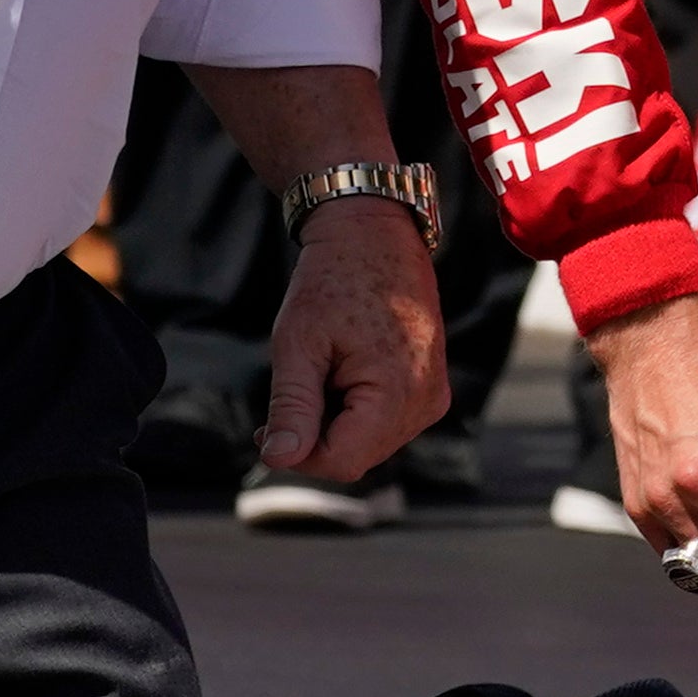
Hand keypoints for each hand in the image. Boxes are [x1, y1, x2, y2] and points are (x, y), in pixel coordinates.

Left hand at [255, 199, 446, 487]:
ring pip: (368, 444)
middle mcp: (427, 401)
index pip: (341, 461)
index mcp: (399, 390)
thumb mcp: (297, 343)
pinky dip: (355, 411)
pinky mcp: (430, 389)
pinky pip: (385, 424)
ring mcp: (433, 396)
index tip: (264, 426)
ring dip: (334, 423)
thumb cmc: (332, 280)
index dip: (297, 454)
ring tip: (321, 372)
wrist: (374, 234)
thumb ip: (292, 407)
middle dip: (314, 437)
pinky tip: (341, 374)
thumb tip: (278, 461)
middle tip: (290, 389)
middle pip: (355, 456)